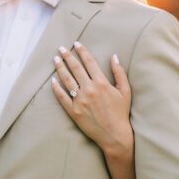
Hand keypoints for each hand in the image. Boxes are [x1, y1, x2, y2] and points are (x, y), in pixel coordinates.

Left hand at [51, 42, 132, 156]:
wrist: (114, 135)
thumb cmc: (121, 113)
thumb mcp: (125, 91)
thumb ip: (119, 73)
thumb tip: (114, 56)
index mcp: (102, 83)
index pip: (89, 62)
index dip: (82, 51)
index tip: (76, 43)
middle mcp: (89, 89)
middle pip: (75, 68)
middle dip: (67, 56)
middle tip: (61, 48)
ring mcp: (80, 100)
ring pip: (67, 80)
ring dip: (60, 68)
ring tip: (55, 59)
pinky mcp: (73, 111)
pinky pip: (62, 97)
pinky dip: (56, 88)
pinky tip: (53, 80)